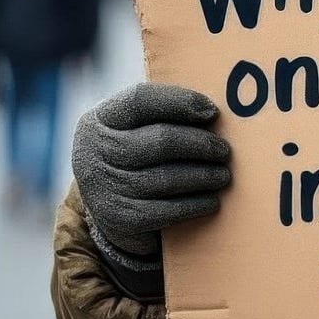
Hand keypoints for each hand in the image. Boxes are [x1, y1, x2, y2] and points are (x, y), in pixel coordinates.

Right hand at [71, 82, 231, 259]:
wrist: (107, 205)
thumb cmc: (134, 154)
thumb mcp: (133, 129)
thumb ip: (163, 115)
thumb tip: (213, 113)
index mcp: (100, 120)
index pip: (140, 100)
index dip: (180, 102)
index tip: (212, 112)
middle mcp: (95, 151)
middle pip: (161, 141)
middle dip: (200, 144)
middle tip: (223, 150)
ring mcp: (105, 187)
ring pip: (167, 178)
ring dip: (204, 176)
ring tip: (223, 175)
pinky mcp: (120, 218)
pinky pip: (167, 210)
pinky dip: (195, 204)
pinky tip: (212, 200)